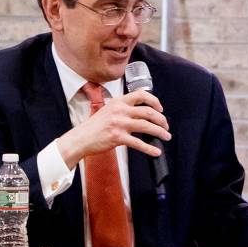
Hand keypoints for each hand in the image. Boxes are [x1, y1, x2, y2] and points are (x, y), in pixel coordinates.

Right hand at [55, 90, 169, 168]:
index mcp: (118, 102)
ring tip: (166, 136)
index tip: (160, 109)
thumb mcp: (108, 110)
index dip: (154, 101)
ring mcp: (119, 124)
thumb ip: (122, 108)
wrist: (81, 138)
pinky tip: (156, 151)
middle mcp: (120, 111)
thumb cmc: (94, 126)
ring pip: (146, 126)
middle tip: (165, 126)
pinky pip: (138, 143)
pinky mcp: (117, 138)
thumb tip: (141, 112)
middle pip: (148, 111)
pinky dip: (150, 149)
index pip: (141, 95)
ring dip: (160, 132)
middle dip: (161, 119)